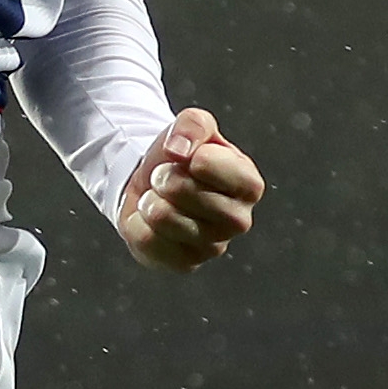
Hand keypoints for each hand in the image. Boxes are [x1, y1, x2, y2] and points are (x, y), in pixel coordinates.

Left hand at [115, 110, 263, 272]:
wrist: (156, 186)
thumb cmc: (182, 157)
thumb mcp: (192, 126)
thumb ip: (193, 125)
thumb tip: (178, 151)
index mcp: (249, 184)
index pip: (209, 164)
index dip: (188, 155)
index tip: (188, 158)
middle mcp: (239, 220)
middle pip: (185, 192)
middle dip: (164, 177)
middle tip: (166, 177)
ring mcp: (214, 247)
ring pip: (164, 218)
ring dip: (150, 200)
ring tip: (159, 197)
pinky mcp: (186, 263)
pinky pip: (148, 242)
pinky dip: (139, 224)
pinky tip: (151, 220)